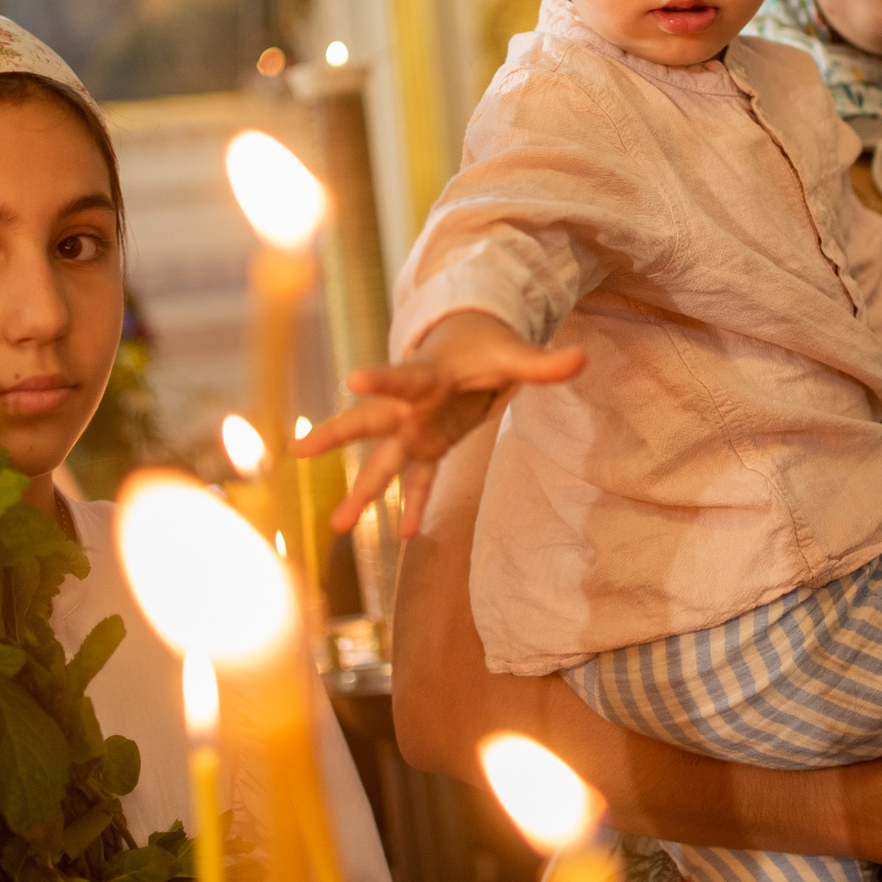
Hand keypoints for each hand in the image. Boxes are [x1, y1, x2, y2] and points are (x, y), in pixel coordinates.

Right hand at [295, 311, 584, 536]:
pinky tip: (404, 536)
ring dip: (362, 493)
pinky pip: (418, 481)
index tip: (352, 377)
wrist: (467, 344)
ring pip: (383, 463)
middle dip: (336, 435)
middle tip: (299, 451)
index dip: (381, 378)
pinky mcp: (429, 446)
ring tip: (337, 526)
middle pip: (368, 422)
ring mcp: (415, 430)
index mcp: (427, 376)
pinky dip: (415, 505)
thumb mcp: (514, 353)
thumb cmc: (485, 346)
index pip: (402, 377)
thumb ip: (543, 362)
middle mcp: (411, 407)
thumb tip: (582, 357)